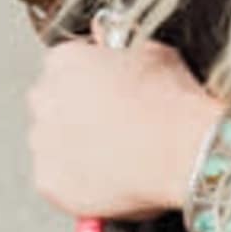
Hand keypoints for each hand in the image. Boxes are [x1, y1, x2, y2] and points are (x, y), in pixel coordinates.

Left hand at [24, 27, 225, 224]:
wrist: (187, 150)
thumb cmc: (174, 102)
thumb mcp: (152, 52)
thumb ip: (119, 46)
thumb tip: (113, 46)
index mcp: (63, 61)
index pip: (66, 68)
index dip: (93, 83)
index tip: (110, 95)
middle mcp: (44, 98)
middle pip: (54, 106)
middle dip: (78, 116)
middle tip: (115, 128)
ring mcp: (43, 142)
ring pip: (53, 146)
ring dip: (76, 150)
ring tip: (118, 157)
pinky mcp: (50, 182)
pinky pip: (58, 183)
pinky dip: (78, 186)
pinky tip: (110, 181)